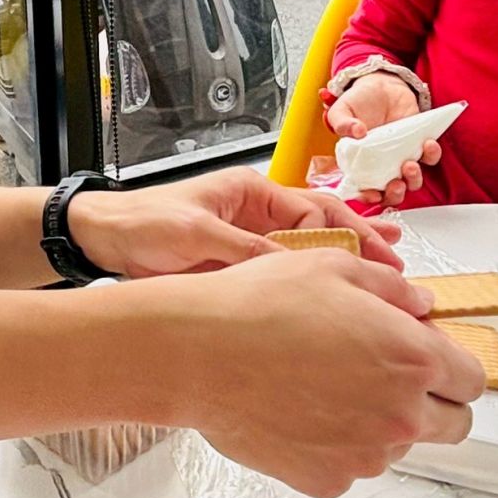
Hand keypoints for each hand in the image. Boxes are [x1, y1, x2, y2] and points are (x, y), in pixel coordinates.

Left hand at [69, 166, 403, 277]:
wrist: (100, 241)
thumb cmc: (141, 224)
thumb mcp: (196, 234)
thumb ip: (244, 250)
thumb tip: (290, 268)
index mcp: (251, 193)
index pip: (315, 209)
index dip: (353, 230)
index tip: (384, 252)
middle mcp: (254, 214)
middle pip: (320, 228)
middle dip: (360, 245)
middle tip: (397, 266)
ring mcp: (246, 242)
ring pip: (305, 254)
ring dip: (341, 267)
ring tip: (382, 280)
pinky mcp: (234, 268)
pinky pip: (280, 276)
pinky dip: (308, 286)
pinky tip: (330, 304)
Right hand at [169, 250, 483, 497]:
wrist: (196, 353)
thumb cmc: (258, 304)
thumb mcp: (334, 266)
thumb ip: (392, 288)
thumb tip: (418, 304)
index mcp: (413, 357)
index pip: (472, 379)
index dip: (453, 364)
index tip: (432, 359)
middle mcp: (399, 413)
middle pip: (453, 424)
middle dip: (432, 401)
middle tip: (387, 376)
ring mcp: (364, 454)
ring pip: (397, 445)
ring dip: (380, 421)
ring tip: (326, 384)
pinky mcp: (327, 479)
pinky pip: (350, 464)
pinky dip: (337, 444)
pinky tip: (300, 408)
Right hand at [325, 74, 440, 208]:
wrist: (381, 85)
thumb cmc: (359, 101)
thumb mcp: (342, 110)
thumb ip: (342, 123)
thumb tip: (356, 132)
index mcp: (360, 164)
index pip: (363, 189)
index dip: (368, 197)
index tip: (373, 195)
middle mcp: (382, 167)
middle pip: (390, 193)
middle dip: (395, 194)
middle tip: (396, 184)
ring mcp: (401, 158)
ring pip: (412, 181)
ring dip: (413, 179)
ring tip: (410, 165)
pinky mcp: (419, 146)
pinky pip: (429, 158)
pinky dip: (431, 155)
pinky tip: (428, 143)